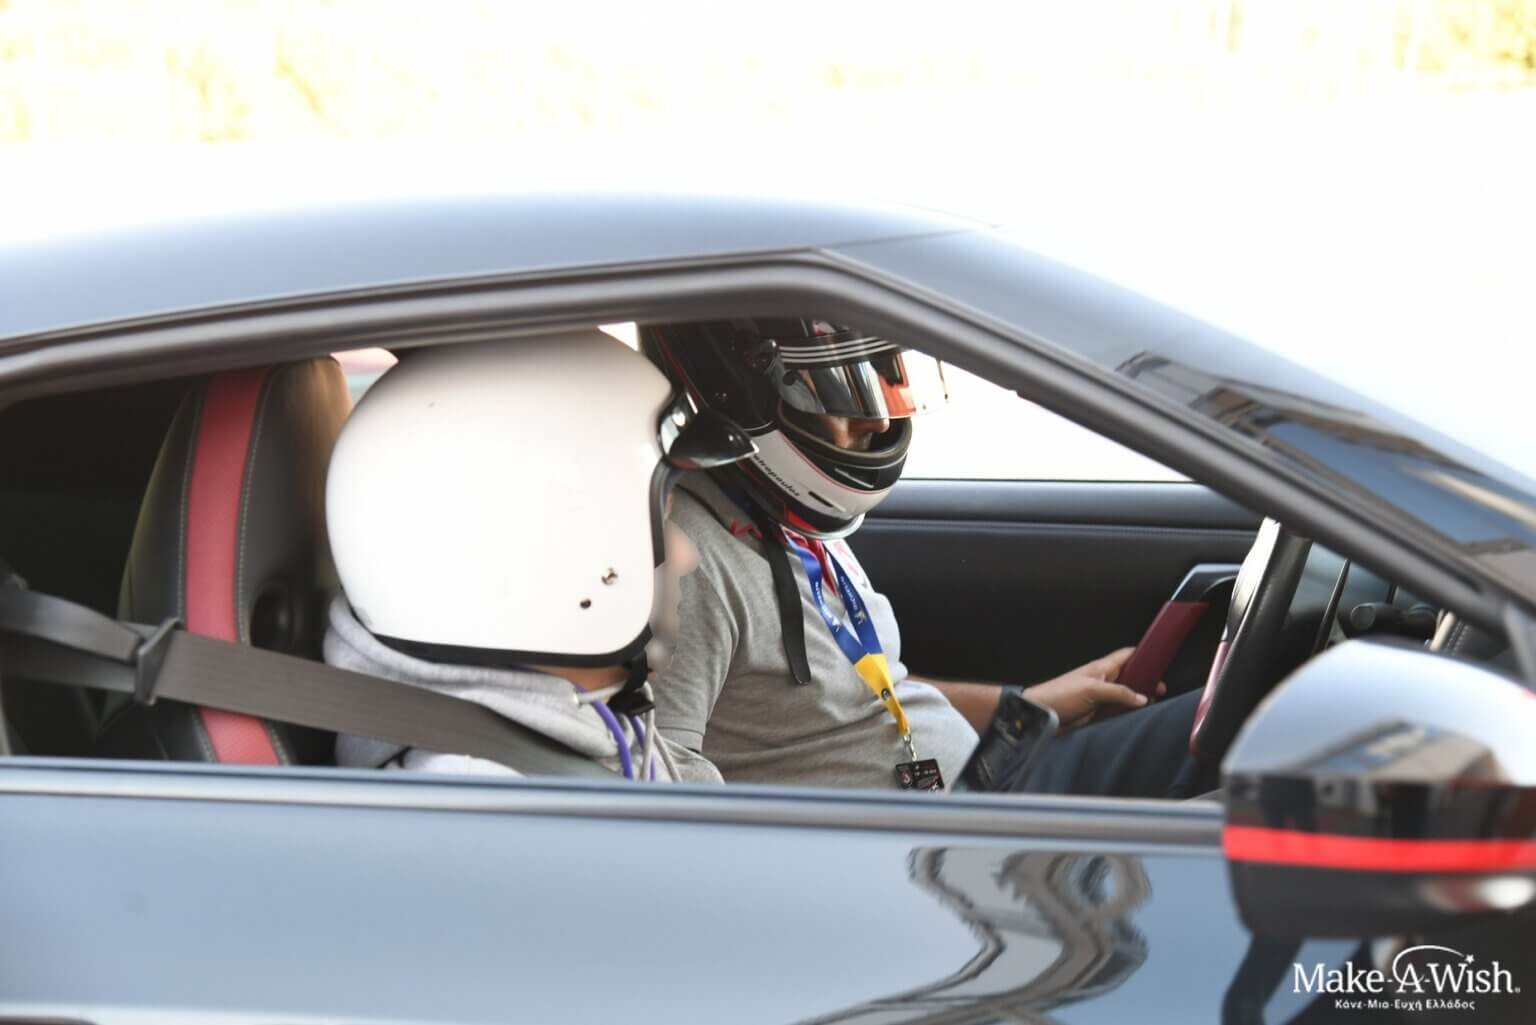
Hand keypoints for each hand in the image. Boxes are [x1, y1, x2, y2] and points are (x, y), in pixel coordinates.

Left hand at [1023, 648, 1165, 730]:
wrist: (1040, 714)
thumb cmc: (1059, 695)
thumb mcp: (1092, 689)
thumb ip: (1119, 692)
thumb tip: (1142, 697)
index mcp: (1102, 668)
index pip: (1128, 655)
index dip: (1144, 655)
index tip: (1161, 661)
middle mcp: (1103, 680)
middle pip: (1131, 677)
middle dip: (1146, 682)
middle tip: (1160, 690)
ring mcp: (1100, 697)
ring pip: (1126, 696)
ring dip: (1137, 700)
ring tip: (1152, 705)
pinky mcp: (1096, 713)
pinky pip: (1117, 711)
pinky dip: (1126, 713)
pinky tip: (1136, 717)